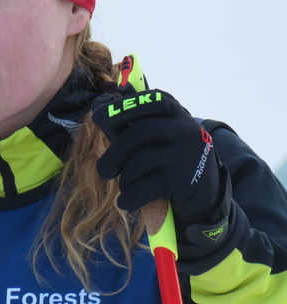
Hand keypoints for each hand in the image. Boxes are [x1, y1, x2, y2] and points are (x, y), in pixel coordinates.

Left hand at [91, 89, 219, 218]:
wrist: (206, 187)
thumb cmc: (168, 151)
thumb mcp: (158, 126)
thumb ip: (130, 115)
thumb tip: (102, 102)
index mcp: (173, 110)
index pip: (147, 102)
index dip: (120, 108)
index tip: (97, 117)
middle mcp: (183, 129)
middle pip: (138, 133)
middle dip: (114, 153)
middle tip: (103, 170)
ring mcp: (185, 154)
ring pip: (140, 162)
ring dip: (125, 178)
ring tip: (124, 185)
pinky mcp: (184, 181)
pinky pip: (147, 187)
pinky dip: (130, 196)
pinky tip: (124, 202)